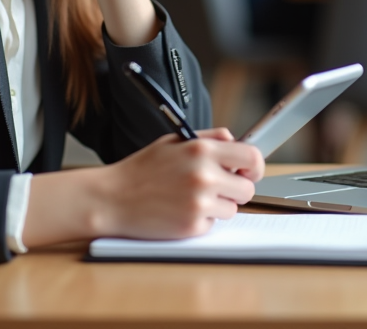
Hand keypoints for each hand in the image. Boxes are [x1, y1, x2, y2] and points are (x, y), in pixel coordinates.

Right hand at [96, 132, 264, 238]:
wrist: (112, 198)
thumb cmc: (141, 170)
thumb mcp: (173, 141)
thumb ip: (208, 138)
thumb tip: (236, 140)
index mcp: (201, 150)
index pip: (251, 156)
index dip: (254, 166)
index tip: (248, 171)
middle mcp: (203, 176)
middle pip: (247, 189)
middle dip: (236, 189)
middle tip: (217, 187)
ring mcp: (199, 203)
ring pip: (232, 209)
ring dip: (218, 206)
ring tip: (190, 197)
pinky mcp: (192, 226)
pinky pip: (212, 224)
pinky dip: (201, 220)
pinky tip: (179, 210)